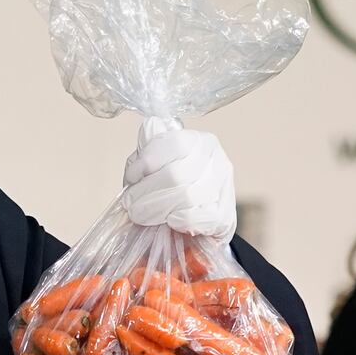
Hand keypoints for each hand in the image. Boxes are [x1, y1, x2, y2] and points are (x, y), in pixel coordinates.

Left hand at [119, 121, 235, 237]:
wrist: (193, 228)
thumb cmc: (170, 193)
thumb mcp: (155, 166)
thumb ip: (150, 147)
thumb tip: (151, 126)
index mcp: (201, 142)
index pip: (174, 143)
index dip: (146, 162)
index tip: (131, 178)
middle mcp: (217, 161)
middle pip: (175, 174)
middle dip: (145, 192)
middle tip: (131, 204)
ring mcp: (224, 189)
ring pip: (185, 196)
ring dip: (155, 209)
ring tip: (143, 215)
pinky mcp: (225, 216)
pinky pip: (193, 217)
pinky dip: (176, 221)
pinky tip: (170, 221)